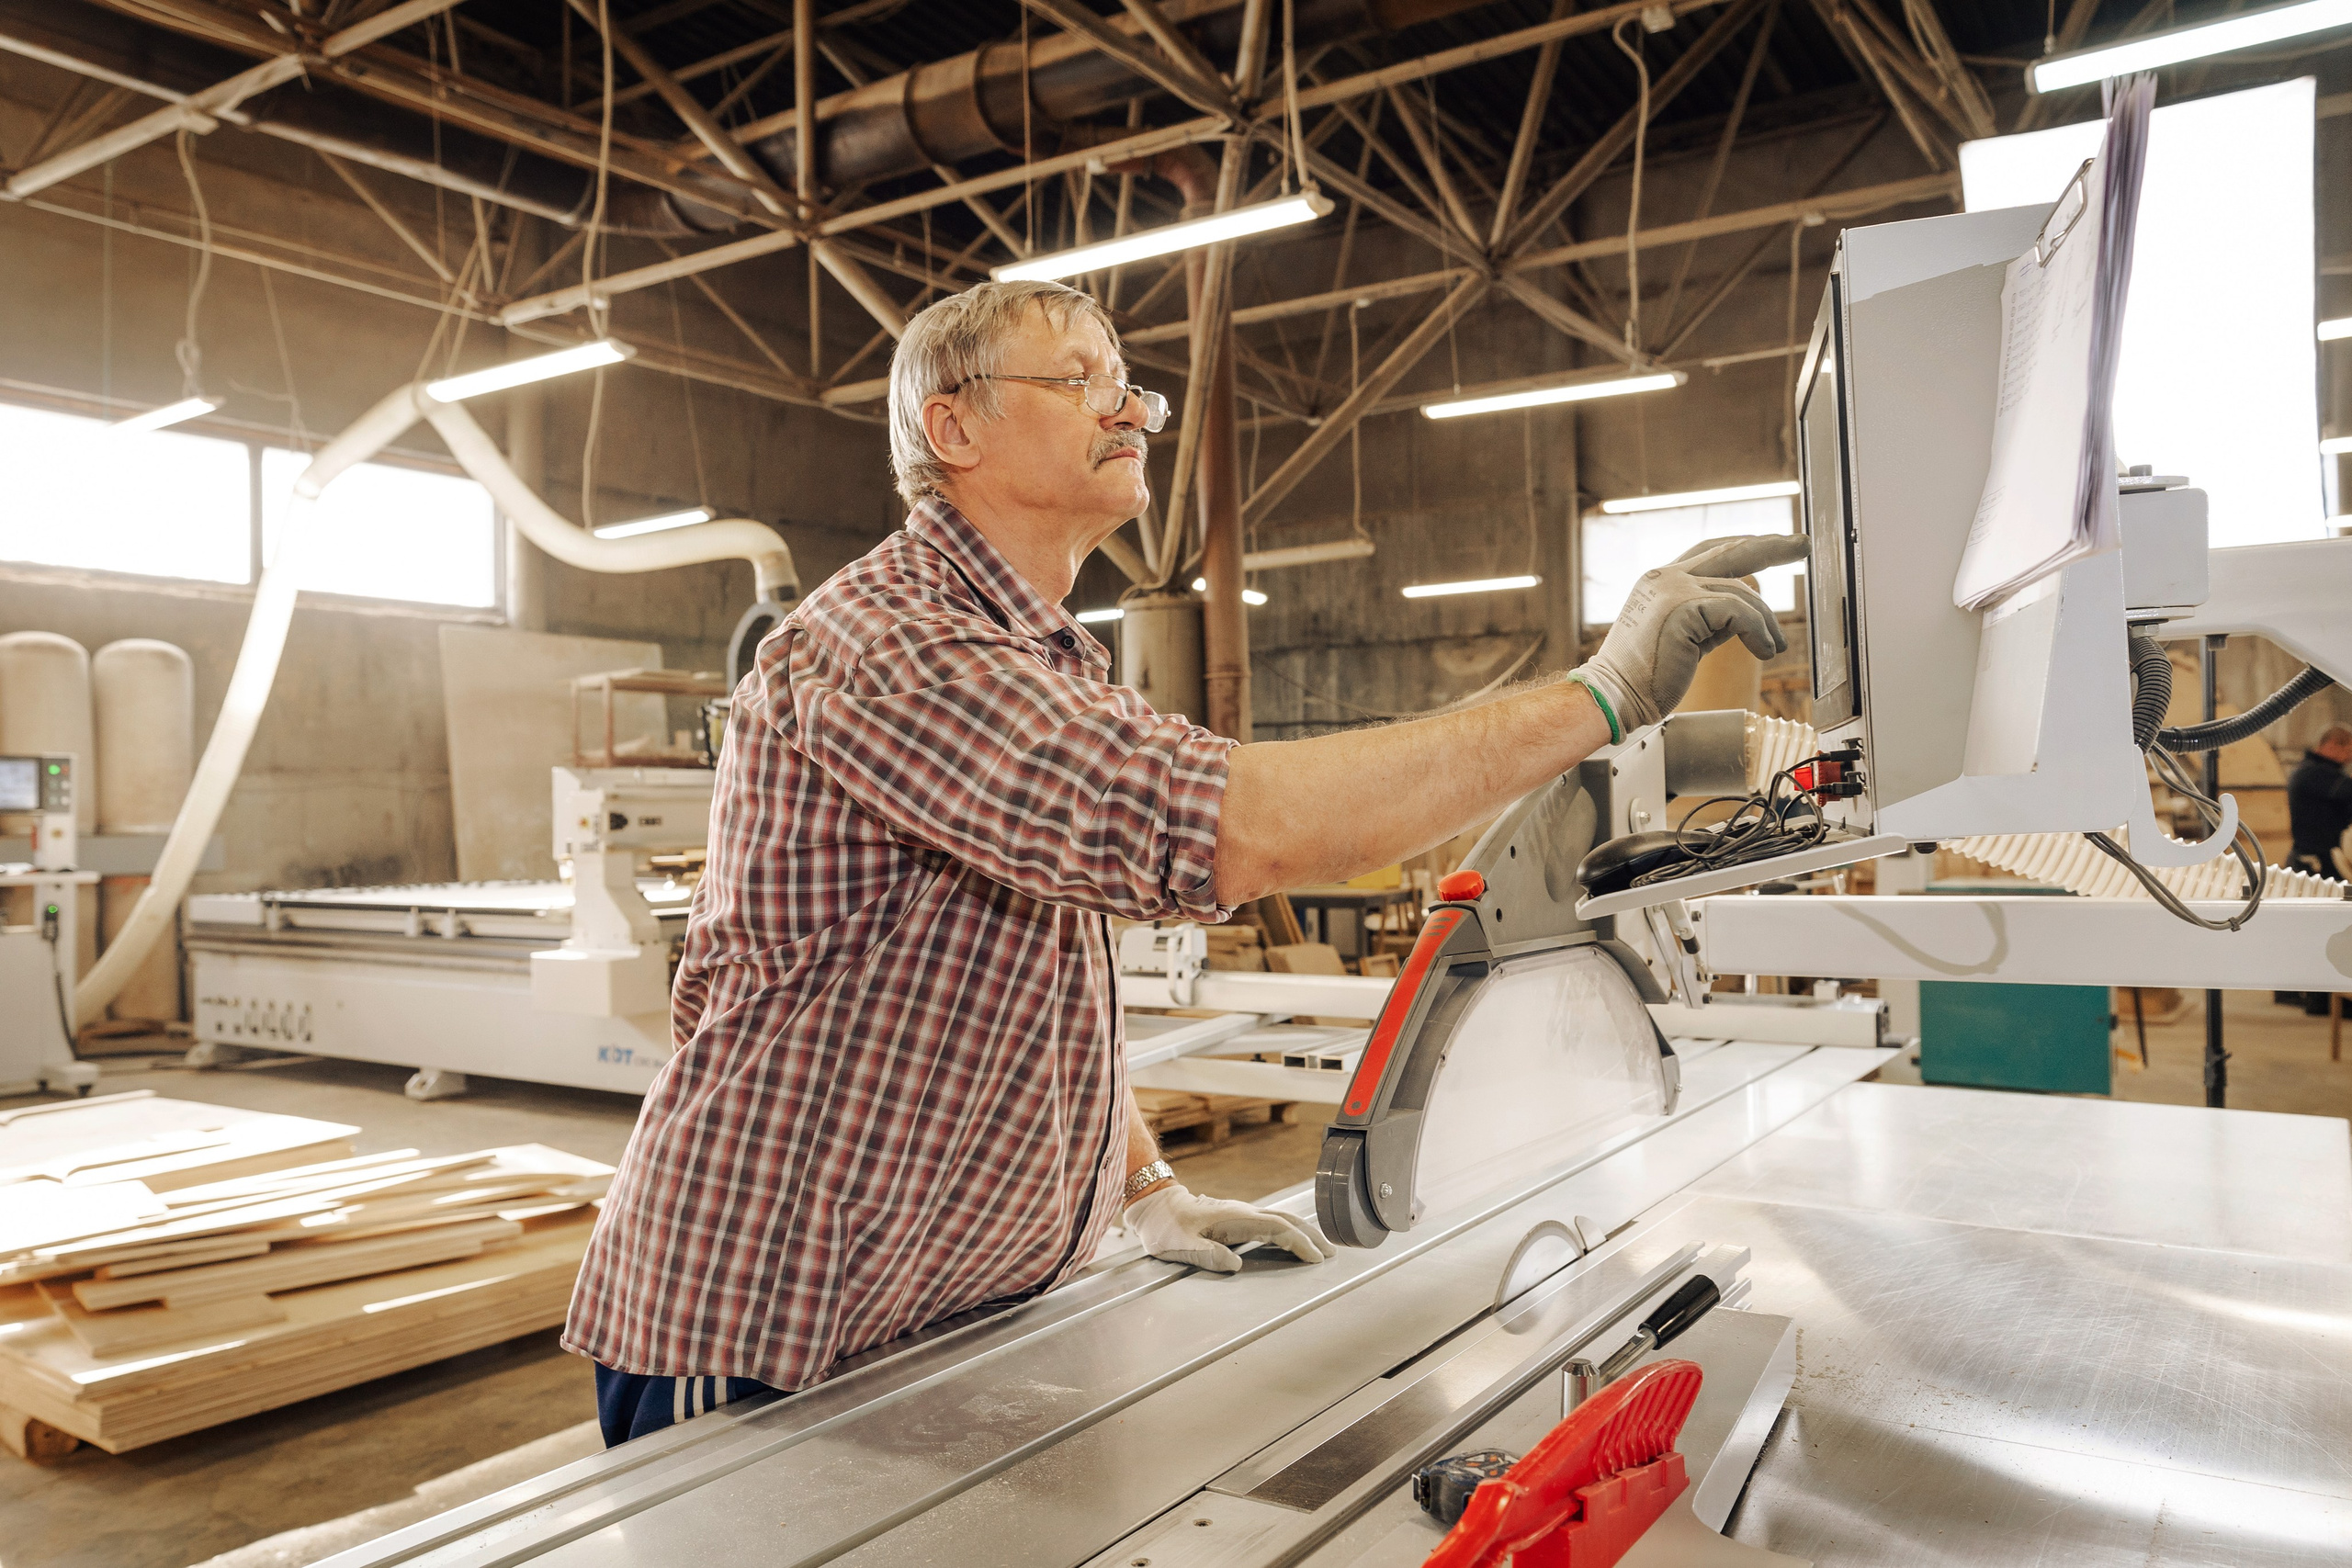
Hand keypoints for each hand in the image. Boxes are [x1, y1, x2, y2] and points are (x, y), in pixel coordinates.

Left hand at [1125, 1183, 1331, 1272]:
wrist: (1155, 1206)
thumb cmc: (1165, 1228)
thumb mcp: (1180, 1246)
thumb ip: (1207, 1255)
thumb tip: (1236, 1264)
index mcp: (1234, 1218)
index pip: (1277, 1228)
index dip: (1299, 1243)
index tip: (1316, 1258)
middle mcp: (1243, 1212)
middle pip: (1287, 1220)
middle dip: (1311, 1236)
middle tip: (1332, 1253)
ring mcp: (1242, 1213)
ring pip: (1282, 1218)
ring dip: (1304, 1231)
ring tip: (1322, 1247)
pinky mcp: (1238, 1217)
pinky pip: (1272, 1222)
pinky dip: (1290, 1230)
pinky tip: (1293, 1240)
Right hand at [1573, 533, 1809, 732]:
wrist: (1616, 696)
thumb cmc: (1645, 677)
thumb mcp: (1683, 637)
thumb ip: (1709, 618)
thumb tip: (1746, 614)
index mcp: (1661, 581)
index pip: (1710, 550)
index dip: (1743, 545)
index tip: (1771, 543)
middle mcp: (1666, 577)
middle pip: (1730, 550)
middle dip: (1772, 546)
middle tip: (1803, 544)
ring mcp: (1673, 589)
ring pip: (1742, 593)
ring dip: (1767, 622)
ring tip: (1776, 647)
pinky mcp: (1684, 608)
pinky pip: (1739, 613)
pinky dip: (1759, 633)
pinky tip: (1766, 651)